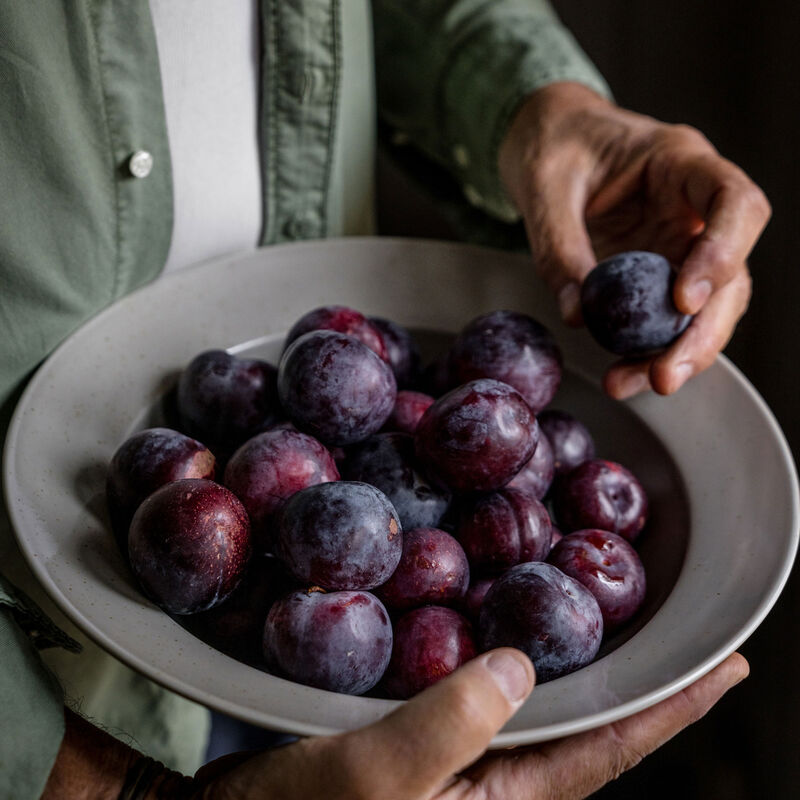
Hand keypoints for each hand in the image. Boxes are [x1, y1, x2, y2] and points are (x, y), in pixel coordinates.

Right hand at [198, 649, 747, 799]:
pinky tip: (508, 610)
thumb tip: (520, 666)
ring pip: (538, 697)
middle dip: (638, 673)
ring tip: (611, 603)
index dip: (672, 708)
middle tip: (676, 620)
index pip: (607, 749)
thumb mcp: (369, 782)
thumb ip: (447, 729)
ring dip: (578, 653)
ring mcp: (456, 754)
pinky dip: (510, 645)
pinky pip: (484, 682)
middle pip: (586, 720)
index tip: (729, 666)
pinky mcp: (420, 729)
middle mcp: (490, 777)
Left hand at [498, 82, 770, 398]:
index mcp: (679, 163)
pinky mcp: (656, 272)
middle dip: (702, 331)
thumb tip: (576, 314)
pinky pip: (664, 317)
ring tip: (628, 383)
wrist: (546, 140)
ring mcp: (679, 243)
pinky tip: (621, 375)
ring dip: (675, 352)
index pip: (735, 201)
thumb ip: (559, 246)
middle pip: (730, 274)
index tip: (682, 299)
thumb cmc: (552, 145)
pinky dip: (646, 351)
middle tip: (662, 376)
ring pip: (705, 307)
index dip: (724, 253)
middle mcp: (692, 208)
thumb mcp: (544, 188)